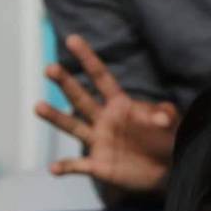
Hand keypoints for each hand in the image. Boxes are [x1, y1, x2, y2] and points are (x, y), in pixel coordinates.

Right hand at [36, 34, 178, 192]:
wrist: (167, 170)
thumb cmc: (168, 140)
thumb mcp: (173, 125)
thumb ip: (166, 116)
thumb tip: (162, 118)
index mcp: (119, 105)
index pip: (101, 78)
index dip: (88, 59)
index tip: (72, 40)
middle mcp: (104, 120)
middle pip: (81, 98)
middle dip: (65, 83)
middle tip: (50, 69)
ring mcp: (99, 142)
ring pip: (73, 127)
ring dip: (55, 117)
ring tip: (38, 106)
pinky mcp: (99, 166)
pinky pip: (78, 166)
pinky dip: (65, 167)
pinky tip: (53, 169)